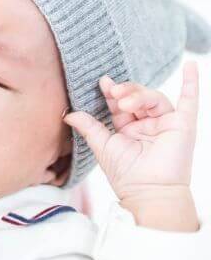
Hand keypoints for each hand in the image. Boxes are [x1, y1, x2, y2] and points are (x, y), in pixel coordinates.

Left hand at [65, 62, 199, 230]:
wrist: (148, 192)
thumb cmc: (126, 174)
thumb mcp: (102, 145)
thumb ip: (88, 126)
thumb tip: (68, 113)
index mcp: (129, 128)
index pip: (120, 103)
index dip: (112, 92)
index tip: (103, 82)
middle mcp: (148, 124)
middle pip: (137, 97)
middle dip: (125, 91)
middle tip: (113, 91)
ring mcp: (166, 123)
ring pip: (154, 98)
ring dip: (139, 95)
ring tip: (124, 101)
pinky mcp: (184, 125)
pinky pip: (190, 101)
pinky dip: (192, 83)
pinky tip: (192, 66)